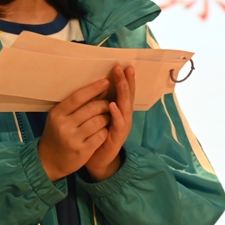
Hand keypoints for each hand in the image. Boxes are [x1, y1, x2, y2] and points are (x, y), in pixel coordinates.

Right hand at [37, 78, 111, 181]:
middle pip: (92, 109)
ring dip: (106, 118)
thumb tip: (92, 88)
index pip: (78, 97)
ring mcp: (73, 139)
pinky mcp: (82, 151)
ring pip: (99, 121)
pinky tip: (103, 131)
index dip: (93, 88)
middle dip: (104, 104)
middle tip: (108, 104)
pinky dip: (105, 131)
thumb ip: (71, 106)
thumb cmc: (56, 134)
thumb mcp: (57, 118)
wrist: (48, 161)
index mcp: (57, 114)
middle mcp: (64, 126)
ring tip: (105, 118)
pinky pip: (101, 136)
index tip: (106, 82)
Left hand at [85, 65, 135, 180]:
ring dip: (123, 94)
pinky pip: (118, 124)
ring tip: (122, 82)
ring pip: (125, 108)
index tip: (124, 64)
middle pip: (128, 96)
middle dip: (127, 82)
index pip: (124, 91)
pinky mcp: (117, 138)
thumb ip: (100, 101)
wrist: (96, 159)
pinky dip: (116, 114)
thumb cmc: (97, 134)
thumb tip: (97, 82)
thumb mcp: (99, 114)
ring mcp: (122, 127)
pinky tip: (113, 105)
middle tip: (125, 68)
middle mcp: (124, 117)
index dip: (125, 79)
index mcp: (119, 110)